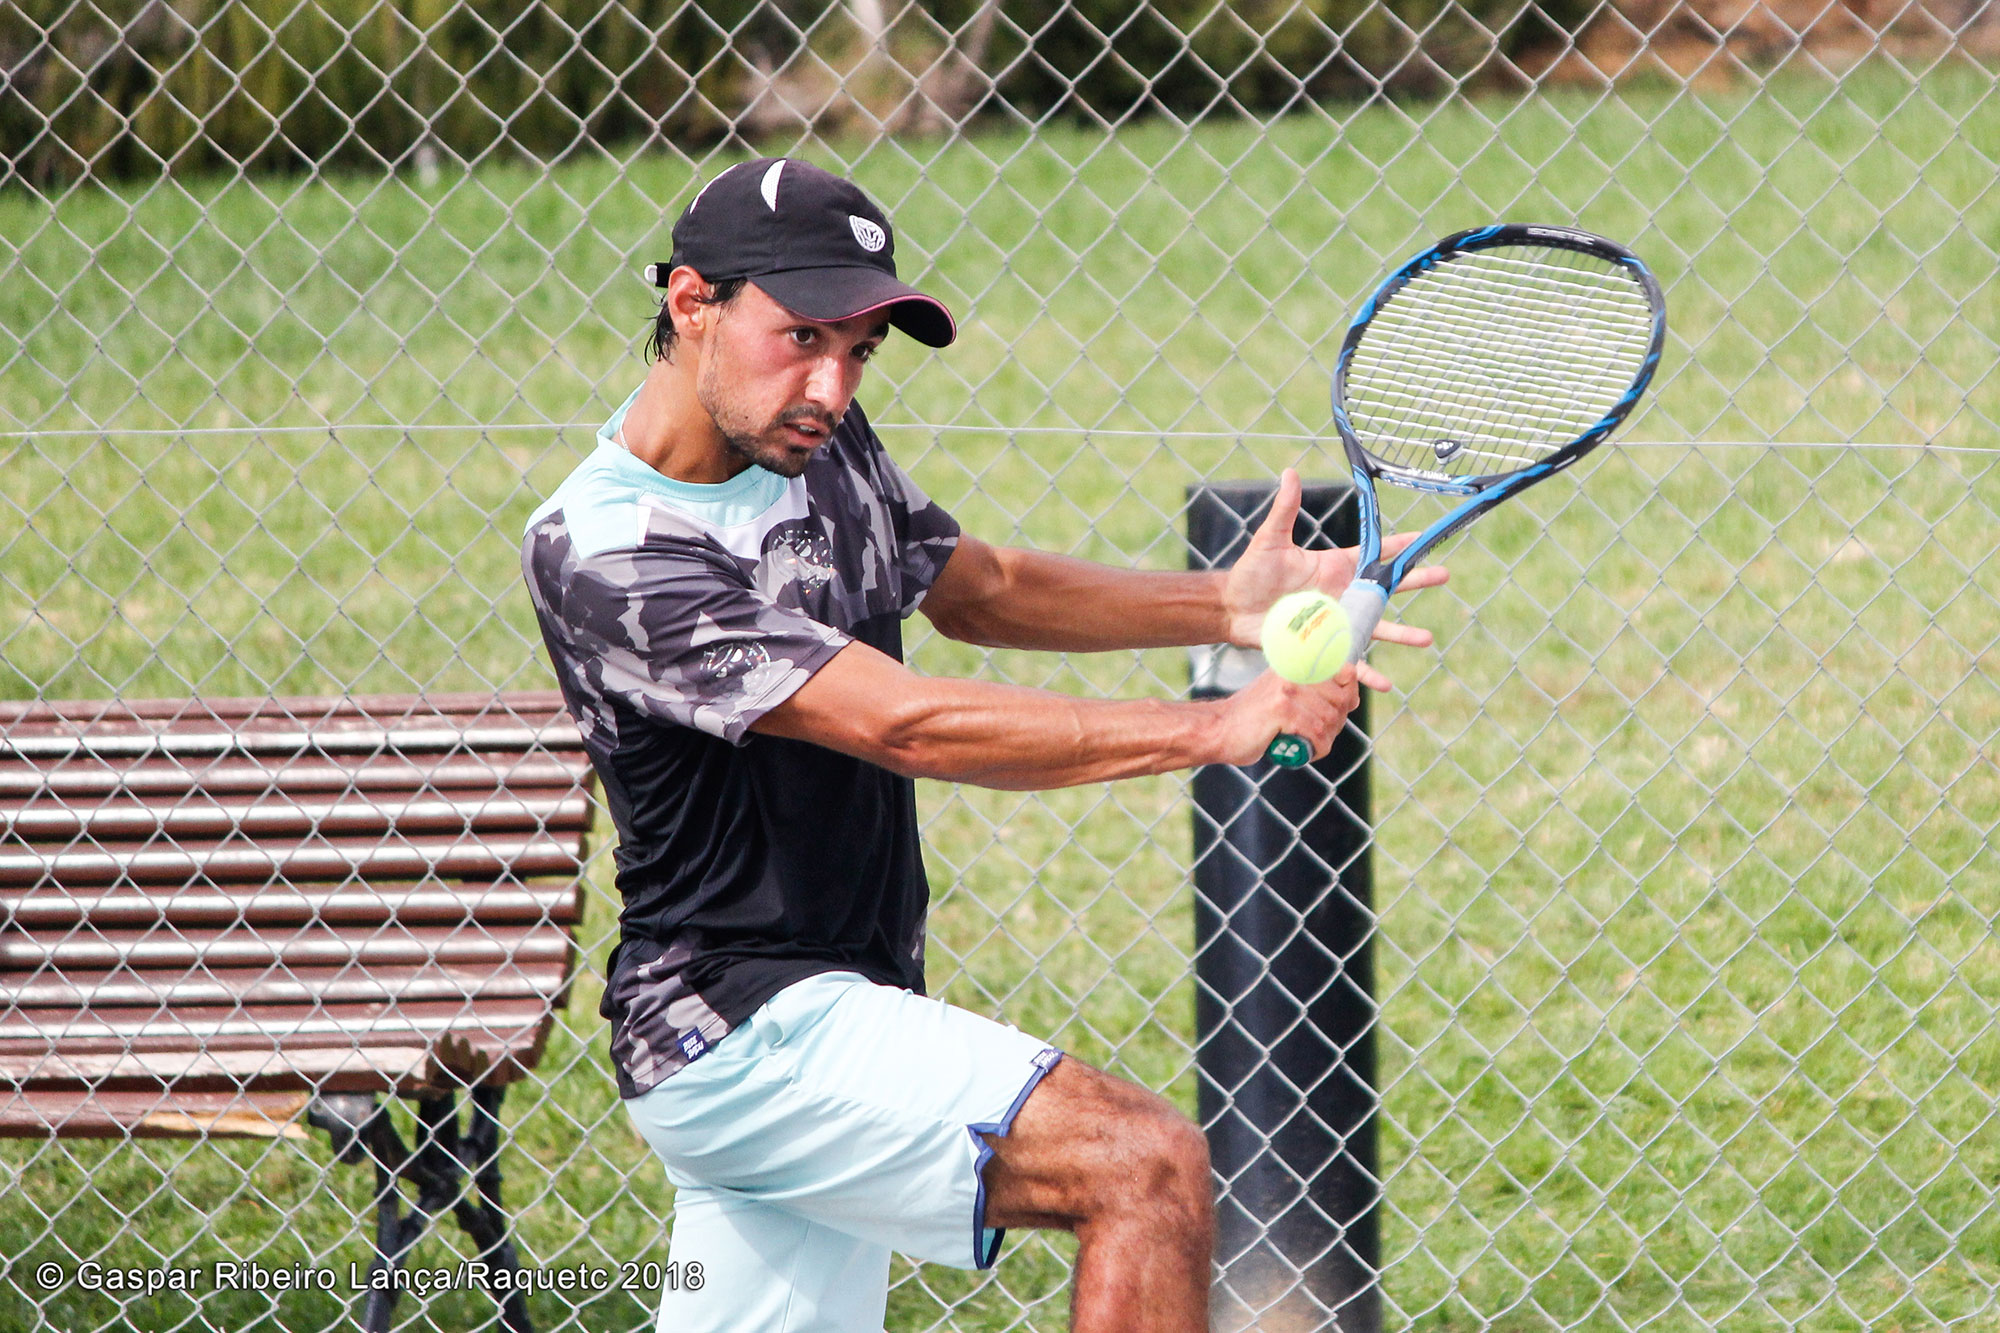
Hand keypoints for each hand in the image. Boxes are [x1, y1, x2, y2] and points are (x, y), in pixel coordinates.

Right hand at [1212, 666, 1360, 766]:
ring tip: (1312, 746)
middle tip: (1321, 736)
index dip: (1349, 695)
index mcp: (1297, 665)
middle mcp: (1294, 672)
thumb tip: (1352, 698)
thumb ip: (1312, 691)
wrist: (1218, 729)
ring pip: (1330, 719)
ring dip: (1326, 739)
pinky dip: (1317, 748)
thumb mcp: (1283, 694)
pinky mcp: (1282, 710)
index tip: (1339, 711)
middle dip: (1338, 724)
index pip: (1345, 671)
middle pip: (1342, 700)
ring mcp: (1288, 690)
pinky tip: (1306, 751)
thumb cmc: (1254, 718)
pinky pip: (1316, 732)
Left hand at [1220, 468, 1449, 690]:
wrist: (1233, 609)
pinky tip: (1387, 685)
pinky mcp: (1325, 644)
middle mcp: (1343, 594)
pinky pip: (1351, 662)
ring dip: (1403, 634)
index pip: (1375, 553)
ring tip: (1427, 639)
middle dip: (1416, 581)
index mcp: (1336, 566)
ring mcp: (1337, 621)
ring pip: (1378, 628)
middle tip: (1444, 575)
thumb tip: (1290, 472)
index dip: (1400, 545)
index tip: (1426, 536)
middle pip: (1387, 588)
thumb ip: (1285, 510)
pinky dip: (1367, 675)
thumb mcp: (1270, 540)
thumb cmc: (1251, 573)